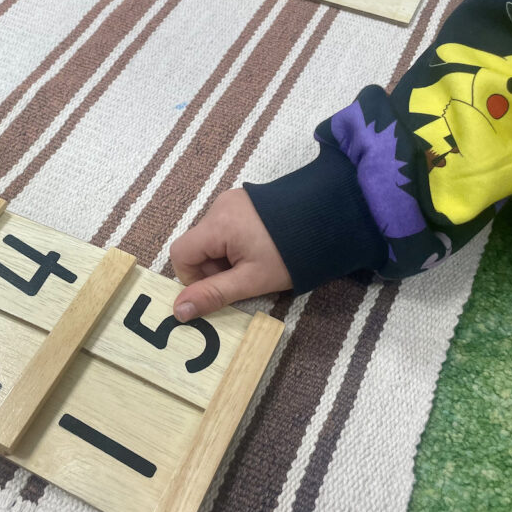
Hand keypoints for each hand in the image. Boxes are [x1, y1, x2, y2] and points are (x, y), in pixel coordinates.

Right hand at [169, 189, 291, 321]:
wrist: (332, 222)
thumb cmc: (290, 255)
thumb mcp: (251, 281)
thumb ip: (213, 294)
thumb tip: (179, 310)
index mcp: (217, 224)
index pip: (180, 253)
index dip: (192, 277)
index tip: (218, 288)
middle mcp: (219, 206)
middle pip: (197, 245)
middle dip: (213, 268)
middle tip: (243, 279)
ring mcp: (233, 200)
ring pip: (212, 238)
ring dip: (225, 257)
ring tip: (256, 264)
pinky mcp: (246, 200)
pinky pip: (227, 226)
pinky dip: (236, 243)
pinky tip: (260, 250)